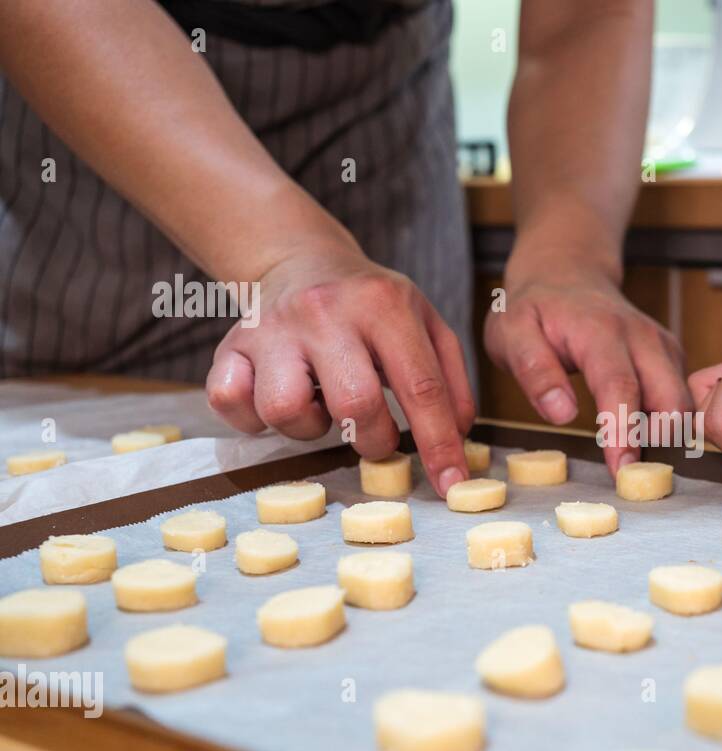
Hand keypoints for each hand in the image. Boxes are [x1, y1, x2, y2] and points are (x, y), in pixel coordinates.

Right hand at [206, 240, 476, 495]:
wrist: (302, 260)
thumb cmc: (371, 306)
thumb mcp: (425, 322)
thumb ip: (450, 379)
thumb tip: (457, 441)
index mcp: (383, 305)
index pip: (420, 388)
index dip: (439, 445)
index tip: (452, 485)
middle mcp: (325, 312)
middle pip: (354, 405)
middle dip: (373, 441)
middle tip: (375, 436)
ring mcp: (273, 328)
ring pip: (286, 410)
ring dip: (309, 429)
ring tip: (321, 406)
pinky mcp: (230, 346)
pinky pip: (230, 402)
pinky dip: (252, 419)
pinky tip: (277, 400)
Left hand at [484, 266, 691, 474]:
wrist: (566, 275)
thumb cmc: (535, 309)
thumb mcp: (511, 333)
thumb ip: (535, 372)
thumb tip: (562, 413)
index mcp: (601, 331)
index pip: (620, 386)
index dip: (624, 432)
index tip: (621, 469)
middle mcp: (642, 336)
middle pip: (671, 398)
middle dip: (659, 440)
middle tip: (630, 472)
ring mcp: (661, 346)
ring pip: (685, 402)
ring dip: (667, 434)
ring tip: (633, 452)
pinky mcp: (671, 356)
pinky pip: (683, 396)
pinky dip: (670, 421)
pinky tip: (642, 431)